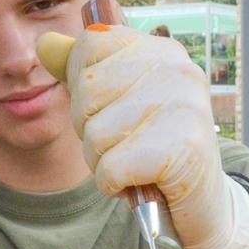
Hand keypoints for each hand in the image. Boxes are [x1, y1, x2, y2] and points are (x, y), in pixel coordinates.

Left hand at [48, 23, 248, 248]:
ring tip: (137, 165)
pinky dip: (115, 185)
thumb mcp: (119, 101)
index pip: (91, 43)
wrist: (204, 205)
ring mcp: (184, 107)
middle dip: (91, 130)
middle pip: (86, 93)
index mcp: (161, 50)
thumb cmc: (155, 148)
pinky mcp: (182, 150)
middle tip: (128, 143)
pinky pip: (110, 169)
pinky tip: (142, 184)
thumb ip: (83, 71)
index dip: (81, 82)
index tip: (109, 107)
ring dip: (104, 162)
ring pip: (95, 134)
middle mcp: (177, 69)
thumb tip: (44, 44)